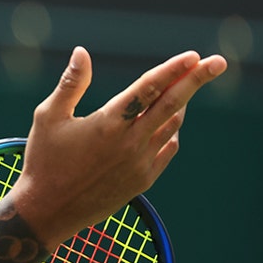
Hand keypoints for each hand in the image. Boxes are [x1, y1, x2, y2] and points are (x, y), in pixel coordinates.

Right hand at [10, 46, 226, 248]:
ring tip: (183, 88)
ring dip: (181, 104)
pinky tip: (168, 123)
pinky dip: (171, 132)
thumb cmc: (43, 160)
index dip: (172, 69)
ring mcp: (140, 163)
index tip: (193, 55)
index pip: (148, 88)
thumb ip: (71, 83)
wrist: (48, 211)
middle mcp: (130, 142)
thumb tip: (81, 52)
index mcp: (107, 123)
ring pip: (173, 125)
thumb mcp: (48, 117)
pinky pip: (167, 149)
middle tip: (218, 62)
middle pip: (173, 104)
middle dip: (196, 80)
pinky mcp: (143, 180)